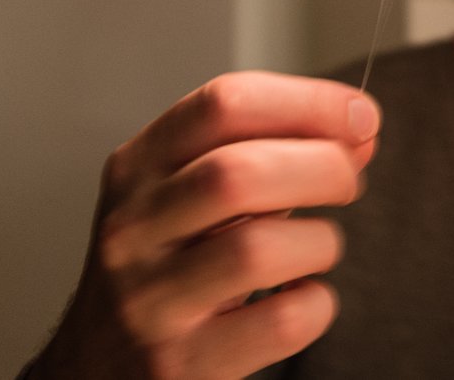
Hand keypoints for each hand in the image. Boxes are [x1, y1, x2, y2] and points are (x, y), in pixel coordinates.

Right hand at [29, 71, 380, 379]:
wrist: (95, 370)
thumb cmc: (162, 269)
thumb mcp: (190, 196)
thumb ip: (269, 154)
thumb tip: (357, 131)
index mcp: (138, 168)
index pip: (223, 105)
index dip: (308, 102)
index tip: (358, 115)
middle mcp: (135, 229)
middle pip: (241, 172)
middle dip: (323, 167)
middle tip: (347, 181)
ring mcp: (153, 301)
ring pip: (261, 249)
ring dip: (320, 241)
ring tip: (315, 248)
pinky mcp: (182, 364)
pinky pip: (281, 322)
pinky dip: (315, 304)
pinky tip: (298, 298)